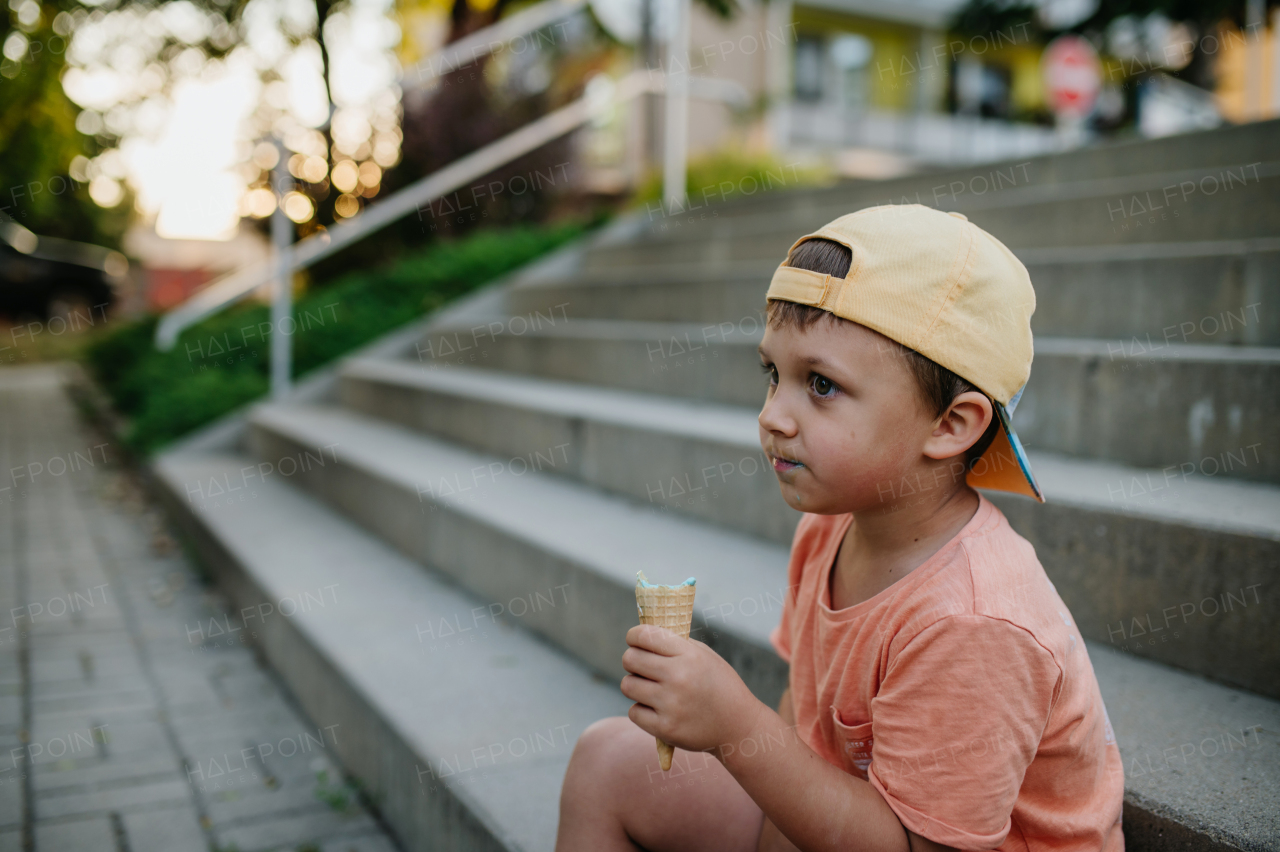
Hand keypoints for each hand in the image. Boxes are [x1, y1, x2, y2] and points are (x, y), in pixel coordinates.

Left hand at [621, 624, 765, 755]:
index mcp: (689, 655)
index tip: (635, 640)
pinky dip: (641, 711)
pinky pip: (634, 712)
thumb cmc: (719, 685)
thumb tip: (642, 637)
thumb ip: (675, 645)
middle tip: (642, 667)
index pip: (645, 635)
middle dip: (632, 660)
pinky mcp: (665, 728)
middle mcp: (678, 677)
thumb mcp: (705, 656)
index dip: (634, 636)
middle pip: (630, 659)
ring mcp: (670, 704)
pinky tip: (657, 710)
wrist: (739, 726)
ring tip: (650, 689)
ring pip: (627, 685)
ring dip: (635, 685)